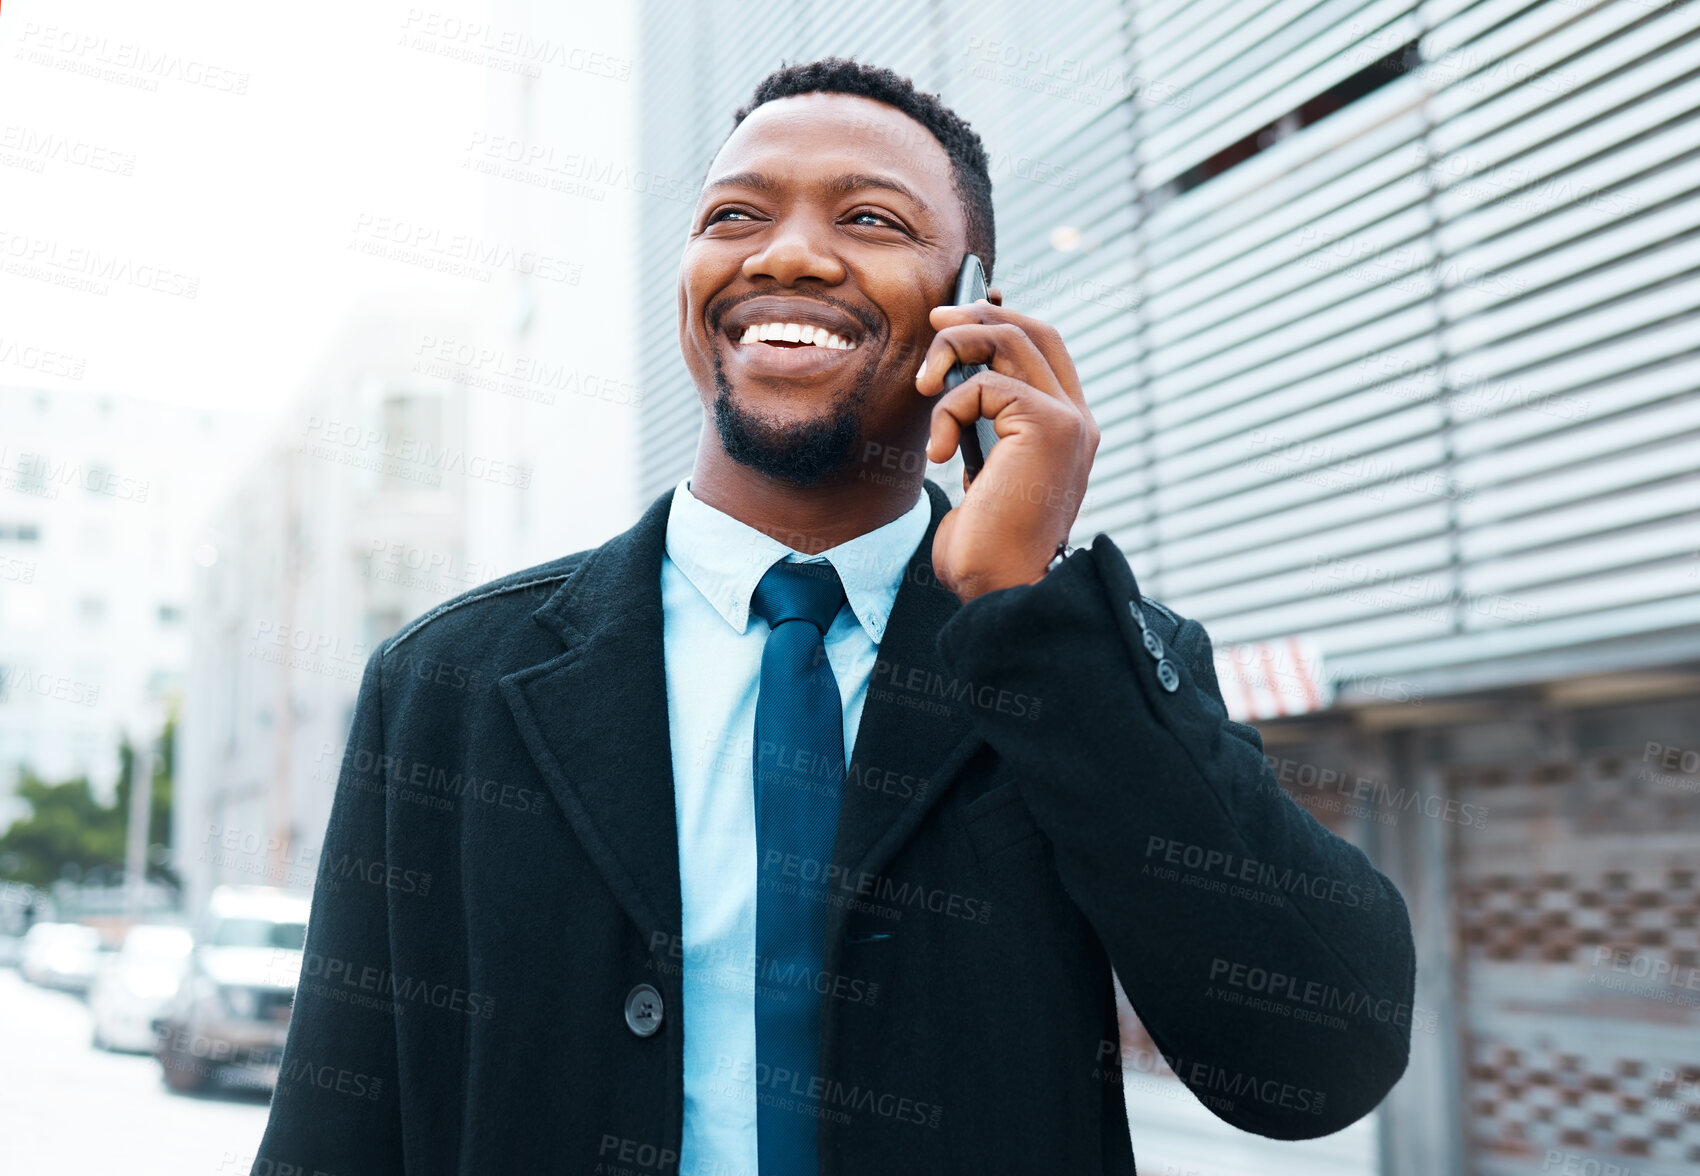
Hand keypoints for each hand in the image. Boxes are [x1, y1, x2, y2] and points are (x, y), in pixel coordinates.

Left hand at [914, 288, 1099, 603]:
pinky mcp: (1048, 425)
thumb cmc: (986, 546)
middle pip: (1034, 330)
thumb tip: (961, 384)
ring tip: (925, 385)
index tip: (954, 321)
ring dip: (954, 348)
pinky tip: (941, 453)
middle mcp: (1078, 420)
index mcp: (1068, 429)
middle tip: (935, 323)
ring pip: (1010, 340)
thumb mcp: (984, 472)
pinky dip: (948, 411)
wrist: (1002, 587)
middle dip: (979, 315)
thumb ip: (986, 428)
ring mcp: (1068, 420)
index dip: (1002, 320)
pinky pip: (982, 385)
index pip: (1045, 349)